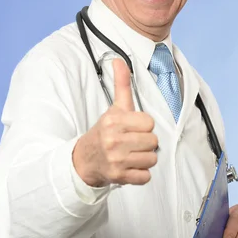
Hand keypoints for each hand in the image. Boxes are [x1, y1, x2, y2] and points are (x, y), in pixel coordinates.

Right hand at [73, 58, 157, 186]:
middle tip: (131, 143)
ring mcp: (116, 160)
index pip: (149, 123)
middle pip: (153, 142)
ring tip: (130, 155)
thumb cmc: (104, 132)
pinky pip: (145, 177)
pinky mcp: (119, 177)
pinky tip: (129, 168)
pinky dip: (140, 175)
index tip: (132, 129)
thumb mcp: (113, 108)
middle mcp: (114, 140)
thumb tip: (119, 60)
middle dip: (145, 143)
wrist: (84, 160)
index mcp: (114, 121)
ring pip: (151, 159)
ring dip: (144, 159)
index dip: (144, 127)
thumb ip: (121, 85)